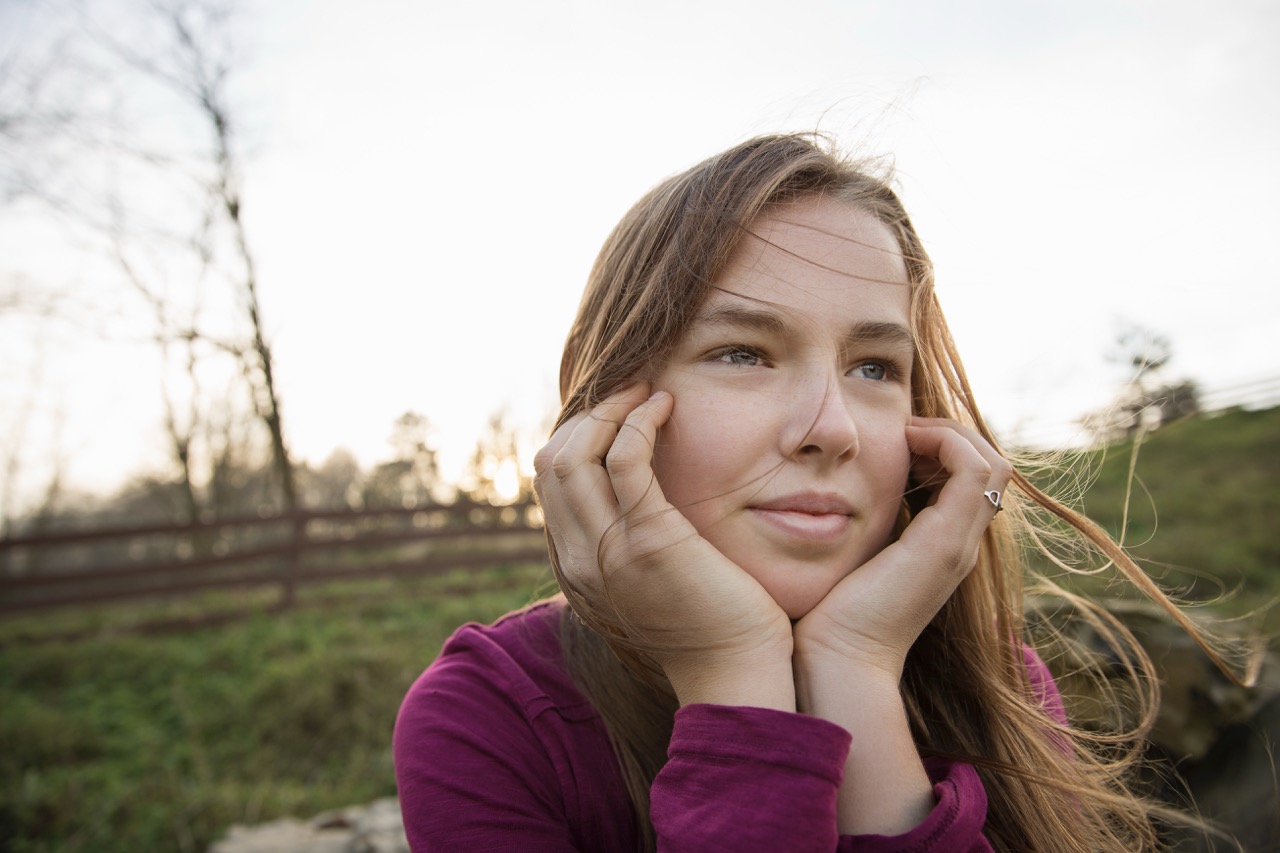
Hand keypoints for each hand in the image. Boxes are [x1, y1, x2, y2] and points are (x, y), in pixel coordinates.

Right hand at [534, 384, 793, 707]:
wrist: (735, 673)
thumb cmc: (711, 623)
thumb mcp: (654, 580)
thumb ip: (634, 542)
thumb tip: (640, 498)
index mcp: (577, 565)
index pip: (551, 479)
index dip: (579, 434)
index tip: (618, 410)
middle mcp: (579, 556)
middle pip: (553, 460)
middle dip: (590, 414)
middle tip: (632, 389)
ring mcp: (608, 549)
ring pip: (576, 453)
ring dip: (610, 409)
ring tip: (648, 390)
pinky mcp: (648, 539)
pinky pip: (624, 460)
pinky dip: (638, 422)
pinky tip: (666, 407)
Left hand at [793, 417, 1011, 680]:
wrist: (837, 660)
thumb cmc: (829, 614)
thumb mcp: (852, 557)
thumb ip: (861, 526)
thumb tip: (837, 493)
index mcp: (943, 547)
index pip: (972, 479)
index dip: (944, 446)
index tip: (897, 437)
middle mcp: (961, 544)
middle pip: (991, 465)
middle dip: (952, 433)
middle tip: (904, 428)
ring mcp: (958, 544)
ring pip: (992, 462)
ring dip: (951, 433)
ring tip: (906, 431)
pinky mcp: (945, 543)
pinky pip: (973, 470)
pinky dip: (946, 442)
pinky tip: (903, 441)